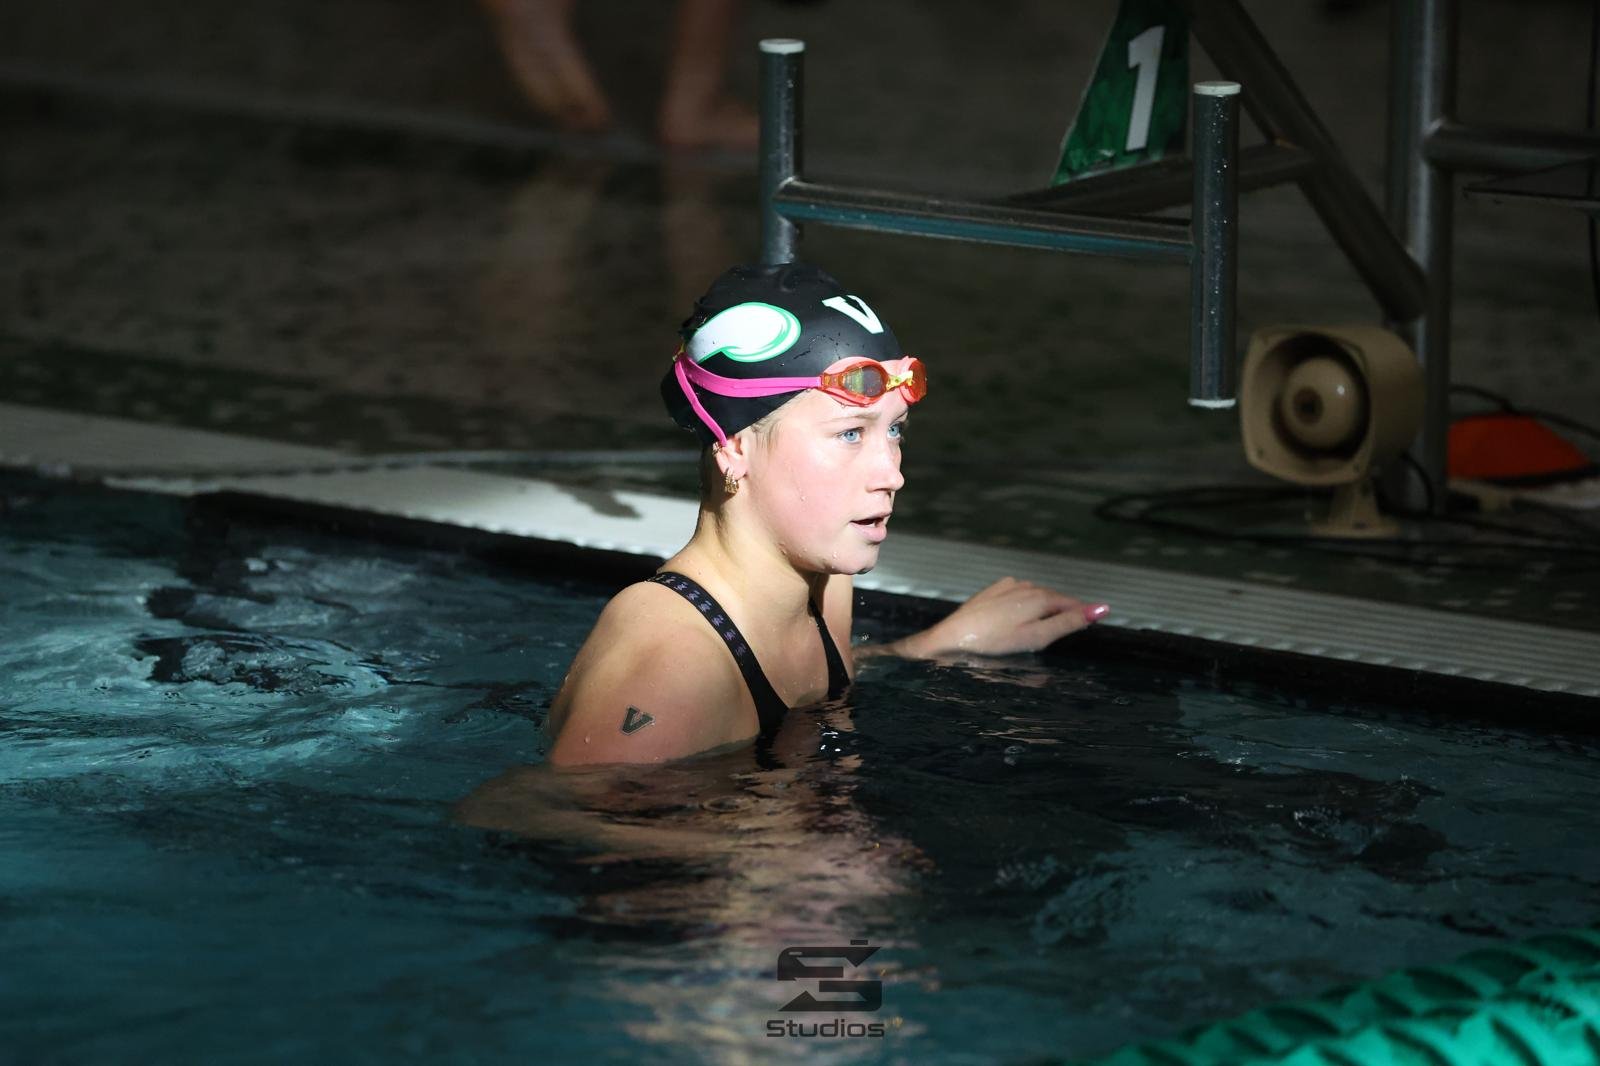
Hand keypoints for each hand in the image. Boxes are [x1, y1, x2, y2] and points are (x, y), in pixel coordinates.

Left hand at [899, 577, 1108, 657]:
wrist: (953, 638)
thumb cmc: (995, 642)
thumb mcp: (1038, 637)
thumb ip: (1069, 623)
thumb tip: (1101, 609)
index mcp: (1040, 596)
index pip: (1072, 604)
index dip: (1081, 616)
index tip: (1089, 626)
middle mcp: (1026, 585)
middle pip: (1054, 600)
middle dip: (1059, 615)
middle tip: (1054, 637)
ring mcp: (1008, 586)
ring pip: (1035, 597)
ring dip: (1040, 611)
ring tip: (1032, 633)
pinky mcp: (993, 590)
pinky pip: (1017, 596)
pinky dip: (1022, 608)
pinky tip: (1012, 623)